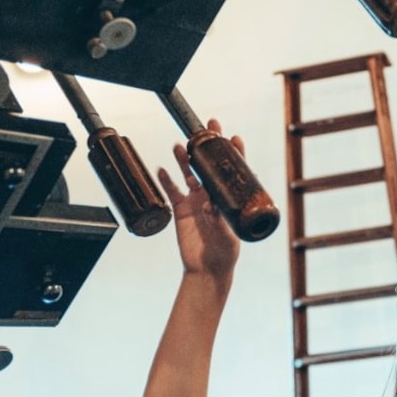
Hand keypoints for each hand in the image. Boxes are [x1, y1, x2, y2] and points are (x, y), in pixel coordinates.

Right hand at [157, 119, 241, 278]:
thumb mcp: (227, 235)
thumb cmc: (224, 253)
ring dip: (185, 159)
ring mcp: (195, 201)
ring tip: (181, 145)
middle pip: (209, 165)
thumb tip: (211, 203)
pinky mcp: (180, 210)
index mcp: (228, 198)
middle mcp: (212, 195)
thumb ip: (220, 219)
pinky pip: (171, 191)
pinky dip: (166, 180)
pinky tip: (162, 169)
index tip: (233, 137)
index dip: (233, 153)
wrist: (206, 270)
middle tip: (207, 127)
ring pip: (189, 174)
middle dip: (208, 146)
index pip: (232, 171)